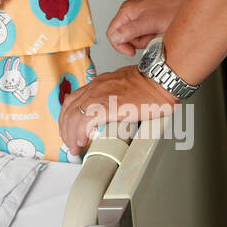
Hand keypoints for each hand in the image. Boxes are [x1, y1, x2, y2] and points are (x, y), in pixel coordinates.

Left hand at [58, 65, 176, 152]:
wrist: (160, 79)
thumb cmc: (150, 82)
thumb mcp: (124, 84)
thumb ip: (115, 94)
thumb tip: (115, 107)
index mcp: (99, 83)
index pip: (72, 100)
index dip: (67, 116)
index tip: (69, 128)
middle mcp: (95, 88)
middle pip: (69, 110)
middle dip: (66, 129)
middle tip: (70, 142)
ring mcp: (100, 96)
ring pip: (73, 117)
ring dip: (71, 135)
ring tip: (75, 147)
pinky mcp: (108, 107)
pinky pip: (85, 122)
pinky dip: (80, 134)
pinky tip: (82, 142)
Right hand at [106, 0, 185, 55]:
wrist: (183, 1)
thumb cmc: (171, 9)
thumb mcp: (150, 23)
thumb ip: (131, 30)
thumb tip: (115, 38)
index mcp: (126, 11)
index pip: (111, 34)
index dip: (120, 46)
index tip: (132, 51)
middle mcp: (128, 12)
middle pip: (122, 36)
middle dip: (136, 42)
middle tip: (149, 37)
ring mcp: (135, 15)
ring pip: (131, 36)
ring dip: (144, 39)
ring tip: (155, 33)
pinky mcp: (142, 18)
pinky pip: (139, 32)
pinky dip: (147, 35)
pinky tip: (155, 31)